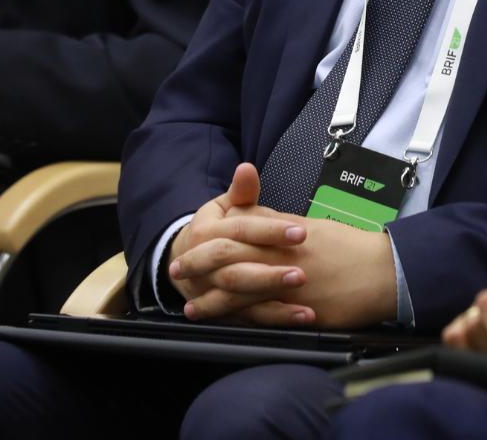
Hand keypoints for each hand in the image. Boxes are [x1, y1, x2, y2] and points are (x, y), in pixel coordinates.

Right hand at [170, 164, 312, 323]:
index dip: (269, 231)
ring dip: (273, 300)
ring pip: (240, 297)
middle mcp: (206, 264)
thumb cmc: (213, 230)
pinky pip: (249, 318)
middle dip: (270, 271)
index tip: (299, 232)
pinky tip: (300, 317)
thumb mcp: (222, 206)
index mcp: (208, 233)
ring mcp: (212, 290)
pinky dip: (275, 319)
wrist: (182, 264)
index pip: (241, 230)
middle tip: (303, 273)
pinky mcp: (223, 311)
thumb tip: (247, 168)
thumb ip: (241, 192)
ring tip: (305, 303)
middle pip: (237, 268)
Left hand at [171, 166, 400, 328]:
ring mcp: (289, 286)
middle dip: (199, 266)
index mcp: (284, 234)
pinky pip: (262, 316)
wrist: (382, 271)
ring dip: (211, 299)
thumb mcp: (309, 227)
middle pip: (230, 259)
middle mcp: (282, 257)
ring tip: (191, 307)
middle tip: (176, 270)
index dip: (209, 239)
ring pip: (240, 291)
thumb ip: (276, 224)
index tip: (190, 242)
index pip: (237, 232)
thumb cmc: (348, 248)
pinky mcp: (299, 311)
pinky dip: (239, 320)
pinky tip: (225, 324)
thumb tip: (251, 218)